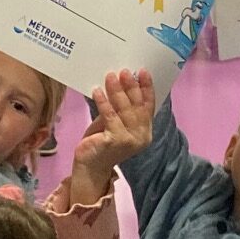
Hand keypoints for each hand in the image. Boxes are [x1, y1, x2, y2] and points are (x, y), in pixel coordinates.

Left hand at [71, 69, 154, 201]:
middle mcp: (141, 137)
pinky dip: (103, 102)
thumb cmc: (102, 142)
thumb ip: (121, 109)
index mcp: (146, 132)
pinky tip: (97, 92)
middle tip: (124, 71)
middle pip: (137, 106)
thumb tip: (121, 82)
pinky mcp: (115, 141)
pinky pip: (109, 116)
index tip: (143, 71)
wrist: (90, 167)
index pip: (149, 106)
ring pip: (124, 109)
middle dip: (131, 86)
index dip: (147, 88)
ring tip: (110, 76)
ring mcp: (129, 140)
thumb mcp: (115, 123)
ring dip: (117, 91)